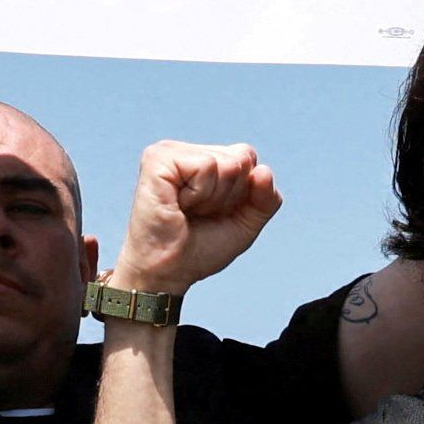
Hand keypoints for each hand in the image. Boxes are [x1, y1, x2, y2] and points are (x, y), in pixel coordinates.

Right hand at [111, 142, 281, 298]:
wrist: (168, 272)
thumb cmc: (199, 248)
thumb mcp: (245, 223)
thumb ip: (266, 199)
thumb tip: (264, 171)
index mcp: (203, 158)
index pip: (248, 156)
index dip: (242, 192)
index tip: (213, 212)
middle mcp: (186, 150)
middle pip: (242, 157)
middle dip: (229, 196)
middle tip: (198, 214)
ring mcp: (170, 151)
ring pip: (227, 163)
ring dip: (213, 198)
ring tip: (187, 210)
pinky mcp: (158, 159)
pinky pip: (206, 166)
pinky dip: (200, 194)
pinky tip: (178, 205)